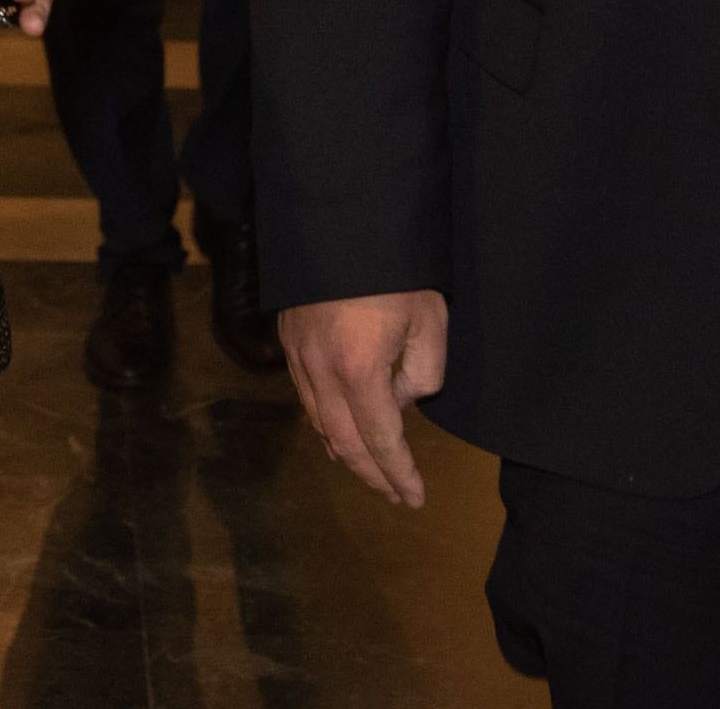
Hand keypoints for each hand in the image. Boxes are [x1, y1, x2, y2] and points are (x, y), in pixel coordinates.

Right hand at [283, 290, 450, 507]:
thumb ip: (424, 372)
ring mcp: (299, 358)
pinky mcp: (289, 341)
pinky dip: (325, 426)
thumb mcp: (430, 320)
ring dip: (347, 455)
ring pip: (320, 424)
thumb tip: (402, 399)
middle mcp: (321, 373)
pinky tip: (337, 432)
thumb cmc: (394, 270)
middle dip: (373, 475)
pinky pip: (306, 399)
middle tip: (397, 496)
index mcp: (358, 371)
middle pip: (345, 442)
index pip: (380, 440)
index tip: (415, 498)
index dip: (398, 473)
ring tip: (372, 473)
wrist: (338, 221)